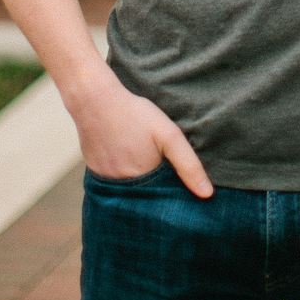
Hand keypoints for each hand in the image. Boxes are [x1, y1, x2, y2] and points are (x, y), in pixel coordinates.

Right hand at [64, 73, 213, 197]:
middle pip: (144, 198)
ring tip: (143, 163)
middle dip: (154, 192)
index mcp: (141, 182)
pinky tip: (125, 156)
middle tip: (159, 169)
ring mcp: (104, 180)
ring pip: (128, 191)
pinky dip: (121, 175)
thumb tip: (207, 194)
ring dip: (138, 184)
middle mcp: (120, 188)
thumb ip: (188, 164)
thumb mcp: (168, 134)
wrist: (92, 98)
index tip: (178, 188)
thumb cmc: (133, 114)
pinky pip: (112, 182)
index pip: (161, 202)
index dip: (171, 196)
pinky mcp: (93, 171)